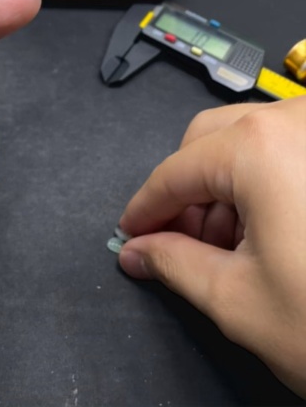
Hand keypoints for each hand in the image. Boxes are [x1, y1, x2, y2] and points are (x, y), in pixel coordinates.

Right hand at [118, 99, 305, 397]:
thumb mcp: (238, 300)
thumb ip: (173, 263)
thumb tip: (141, 250)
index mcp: (260, 148)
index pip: (176, 170)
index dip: (145, 207)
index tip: (132, 232)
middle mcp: (297, 122)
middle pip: (210, 140)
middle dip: (187, 191)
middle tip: (175, 241)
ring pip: (251, 139)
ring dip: (226, 185)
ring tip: (228, 246)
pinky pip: (289, 148)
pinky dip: (265, 180)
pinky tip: (268, 230)